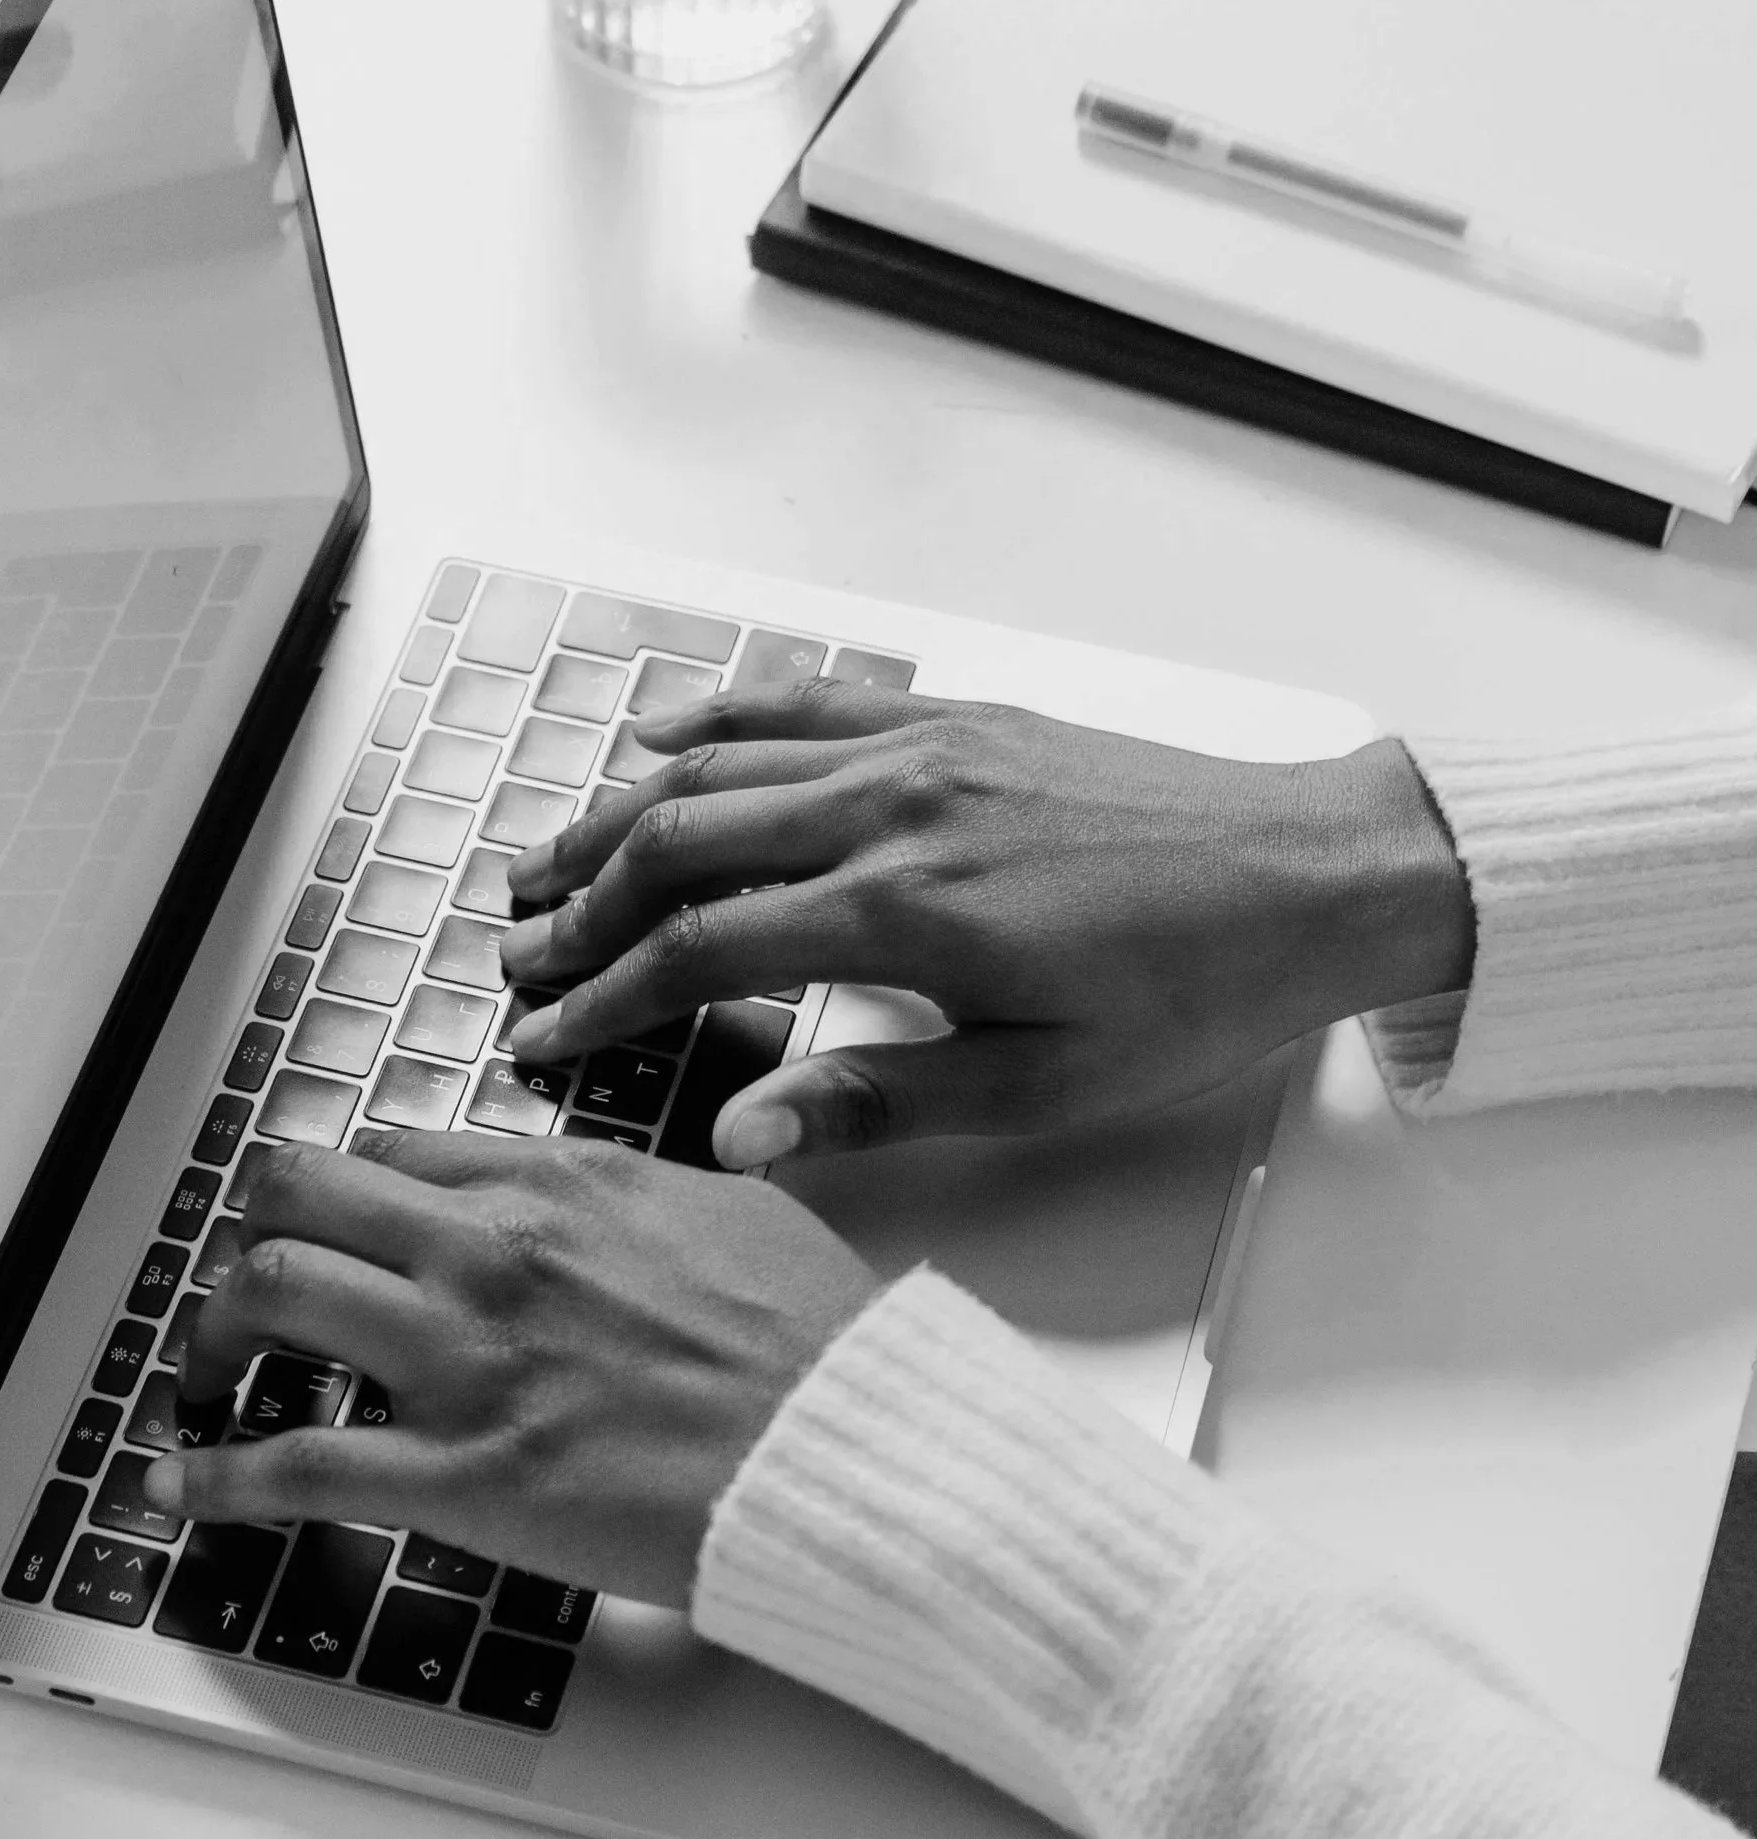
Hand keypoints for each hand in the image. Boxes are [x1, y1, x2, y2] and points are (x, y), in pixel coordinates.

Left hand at [147, 1127, 877, 1606]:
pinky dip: (215, 1475)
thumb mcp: (729, 1214)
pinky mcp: (461, 1475)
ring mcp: (467, 1359)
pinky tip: (177, 1483)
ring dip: (217, 1335)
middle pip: (298, 1195)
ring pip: (273, 1295)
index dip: (338, 1193)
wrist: (852, 1453)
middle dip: (251, 1237)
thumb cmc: (819, 1348)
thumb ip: (633, 1199)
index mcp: (560, 1184)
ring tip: (209, 1376)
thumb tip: (592, 1205)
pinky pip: (295, 1464)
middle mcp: (492, 1250)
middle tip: (245, 1290)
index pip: (393, 1153)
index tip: (323, 1228)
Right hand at [496, 690, 1474, 1160]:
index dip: (603, 1000)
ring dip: (618, 813)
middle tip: (517, 958)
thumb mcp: (1046, 1089)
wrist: (1319, 874)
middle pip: (678, 844)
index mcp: (905, 914)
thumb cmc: (1200, 991)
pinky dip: (714, 715)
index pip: (698, 952)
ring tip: (548, 863)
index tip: (542, 1039)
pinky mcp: (958, 717)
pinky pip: (803, 702)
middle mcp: (892, 809)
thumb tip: (738, 1136)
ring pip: (718, 764)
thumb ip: (879, 1103)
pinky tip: (658, 735)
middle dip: (580, 904)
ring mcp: (920, 747)